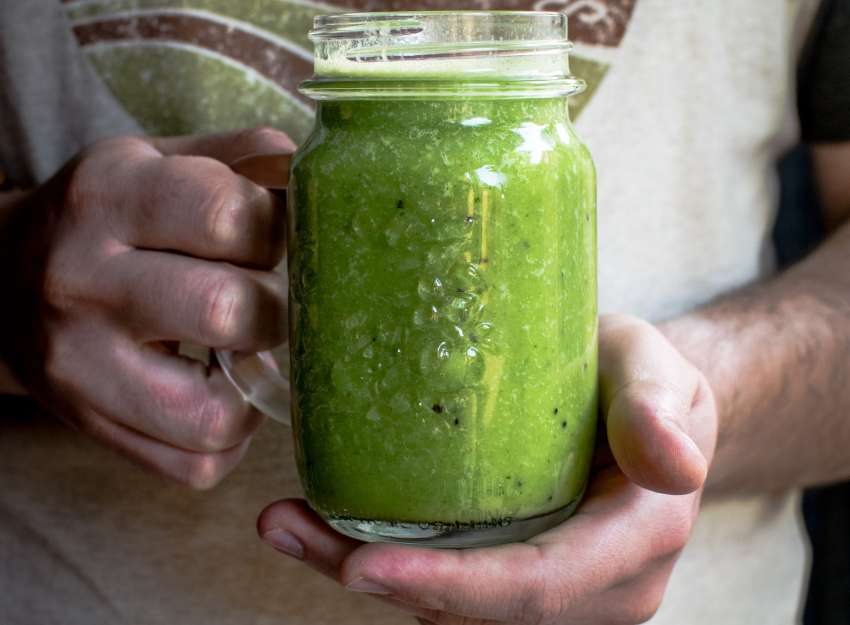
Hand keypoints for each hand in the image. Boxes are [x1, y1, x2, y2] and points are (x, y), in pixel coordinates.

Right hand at [0, 128, 292, 488]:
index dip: (282, 230)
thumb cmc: (111, 219)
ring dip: (257, 386)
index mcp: (108, 195)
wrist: (4, 282)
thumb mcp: (160, 161)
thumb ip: (242, 158)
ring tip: (248, 349)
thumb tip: (314, 176)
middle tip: (272, 299)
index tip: (281, 238)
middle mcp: (82, 280)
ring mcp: (81, 367)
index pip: (229, 215)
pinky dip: (232, 436)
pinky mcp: (93, 427)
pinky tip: (224, 392)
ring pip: (214, 415)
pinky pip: (197, 465)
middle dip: (278, 308)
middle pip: (226, 311)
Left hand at [257, 314, 717, 623]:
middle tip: (289, 527)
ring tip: (289, 522)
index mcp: (636, 541)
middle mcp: (600, 586)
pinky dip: (388, 563)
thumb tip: (674, 465)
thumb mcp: (656, 369)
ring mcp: (559, 590)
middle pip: (479, 610)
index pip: (537, 585)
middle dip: (384, 582)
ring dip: (365, 572)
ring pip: (453, 607)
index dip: (451, 586)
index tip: (364, 565)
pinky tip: (328, 526)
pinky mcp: (521, 575)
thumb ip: (657, 407)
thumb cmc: (642, 378)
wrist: (644, 403)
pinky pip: (450, 587)